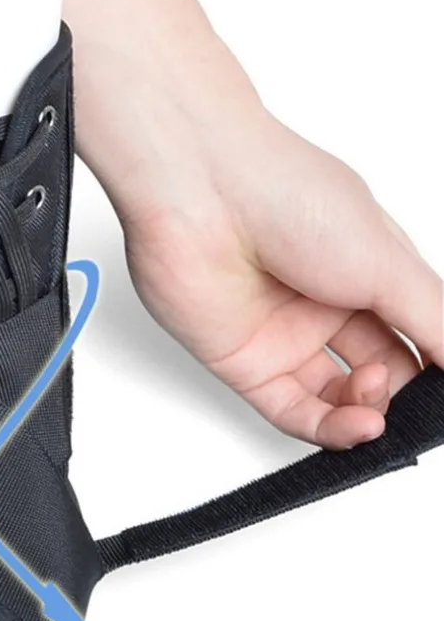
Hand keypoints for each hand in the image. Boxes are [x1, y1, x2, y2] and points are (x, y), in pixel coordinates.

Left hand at [64, 0, 442, 448]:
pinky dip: (327, 427)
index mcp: (366, 269)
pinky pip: (290, 410)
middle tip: (413, 404)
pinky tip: (359, 426)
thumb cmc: (287, 196)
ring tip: (379, 413)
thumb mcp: (386, 260)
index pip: (412, 334)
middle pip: (374, 371)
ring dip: (365, 413)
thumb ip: (429, 317)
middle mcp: (323, 303)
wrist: (200, 193)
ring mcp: (282, 334)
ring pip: (333, 398)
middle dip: (399, 394)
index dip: (432, 365)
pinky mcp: (242, 361)